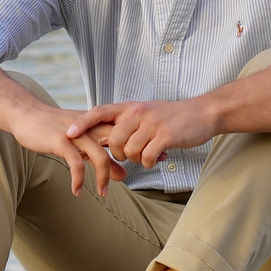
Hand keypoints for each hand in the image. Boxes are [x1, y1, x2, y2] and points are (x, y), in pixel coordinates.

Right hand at [10, 101, 128, 197]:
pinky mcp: (62, 141)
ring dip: (103, 179)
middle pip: (118, 146)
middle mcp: (91, 126)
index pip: (125, 137)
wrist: (27, 114)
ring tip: (102, 194)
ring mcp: (77, 133)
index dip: (135, 152)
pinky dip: (79, 180)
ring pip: (100, 157)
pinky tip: (76, 191)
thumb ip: (101, 157)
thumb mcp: (82, 142)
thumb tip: (123, 176)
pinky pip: (77, 163)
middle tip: (125, 182)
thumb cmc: (54, 128)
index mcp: (98, 124)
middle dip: (125, 165)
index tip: (138, 167)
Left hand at [65, 98, 218, 169]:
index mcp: (130, 107)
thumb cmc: (170, 117)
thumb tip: (105, 138)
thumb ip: (126, 122)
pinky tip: (156, 157)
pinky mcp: (165, 136)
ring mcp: (151, 124)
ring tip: (147, 154)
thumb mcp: (144, 113)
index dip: (83, 123)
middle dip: (118, 154)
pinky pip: (146, 157)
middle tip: (130, 155)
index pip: (99, 111)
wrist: (201, 114)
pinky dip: (149, 163)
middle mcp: (138, 112)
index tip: (69, 133)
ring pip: (129, 152)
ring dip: (136, 159)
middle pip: (113, 141)